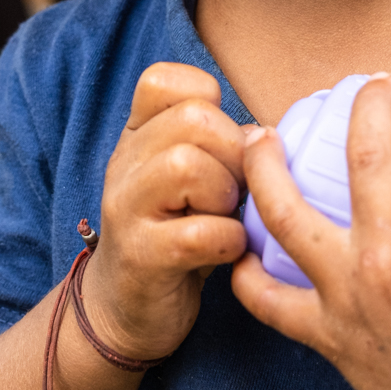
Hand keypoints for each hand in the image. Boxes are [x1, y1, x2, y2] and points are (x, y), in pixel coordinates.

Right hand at [80, 62, 250, 362]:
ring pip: (186, 167)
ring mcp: (127, 209)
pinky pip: (199, 232)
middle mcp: (125, 165)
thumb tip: (265, 136)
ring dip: (226, 194)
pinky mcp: (142, 256)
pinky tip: (227, 249)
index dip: (205, 99)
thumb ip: (222, 147)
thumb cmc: (176, 235)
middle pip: (191, 120)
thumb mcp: (193, 180)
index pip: (162, 80)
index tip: (218, 142)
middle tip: (234, 189)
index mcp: (138, 137)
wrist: (128, 308)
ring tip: (225, 217)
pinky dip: (228, 240)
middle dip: (231, 153)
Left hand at [231, 76, 390, 389]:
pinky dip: (246, 276)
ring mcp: (346, 297)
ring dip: (267, 166)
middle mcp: (383, 258)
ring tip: (257, 135)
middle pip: (361, 157)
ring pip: (285, 215)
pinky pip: (268, 303)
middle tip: (371, 84)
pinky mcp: (326, 335)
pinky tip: (239, 245)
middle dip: (366, 105)